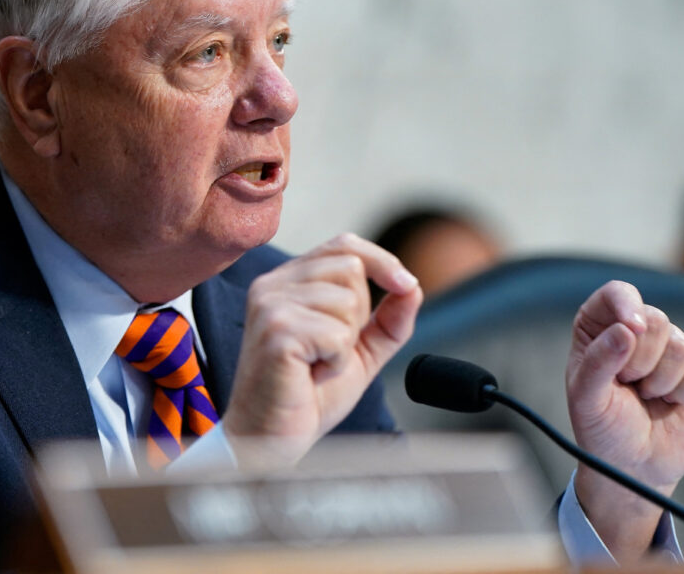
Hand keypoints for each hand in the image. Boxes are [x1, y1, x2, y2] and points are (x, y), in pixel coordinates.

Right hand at [223, 233, 422, 466]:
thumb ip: (387, 319)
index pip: (343, 244)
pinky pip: (337, 334)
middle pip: (351, 268)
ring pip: (348, 302)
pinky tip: (312, 375)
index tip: (405, 285)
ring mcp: (270, 306)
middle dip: (359, 314)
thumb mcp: (359, 351)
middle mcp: (272, 285)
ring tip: (317, 365)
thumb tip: (413, 287)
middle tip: (331, 349)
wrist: (270, 440)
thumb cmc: (306, 396)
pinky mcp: (276, 333)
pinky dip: (336, 361)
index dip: (381, 260)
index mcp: (287, 281)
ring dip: (345, 343)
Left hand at [565, 280, 683, 561]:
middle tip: (629, 385)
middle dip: (641, 360)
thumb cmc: (603, 427)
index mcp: (602, 327)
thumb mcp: (587, 398)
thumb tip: (627, 329)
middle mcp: (639, 331)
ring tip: (649, 397)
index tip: (631, 329)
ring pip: (682, 345)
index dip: (627, 305)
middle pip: (655, 318)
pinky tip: (673, 403)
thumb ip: (598, 361)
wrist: (633, 465)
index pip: (617, 293)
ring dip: (662, 382)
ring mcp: (674, 350)